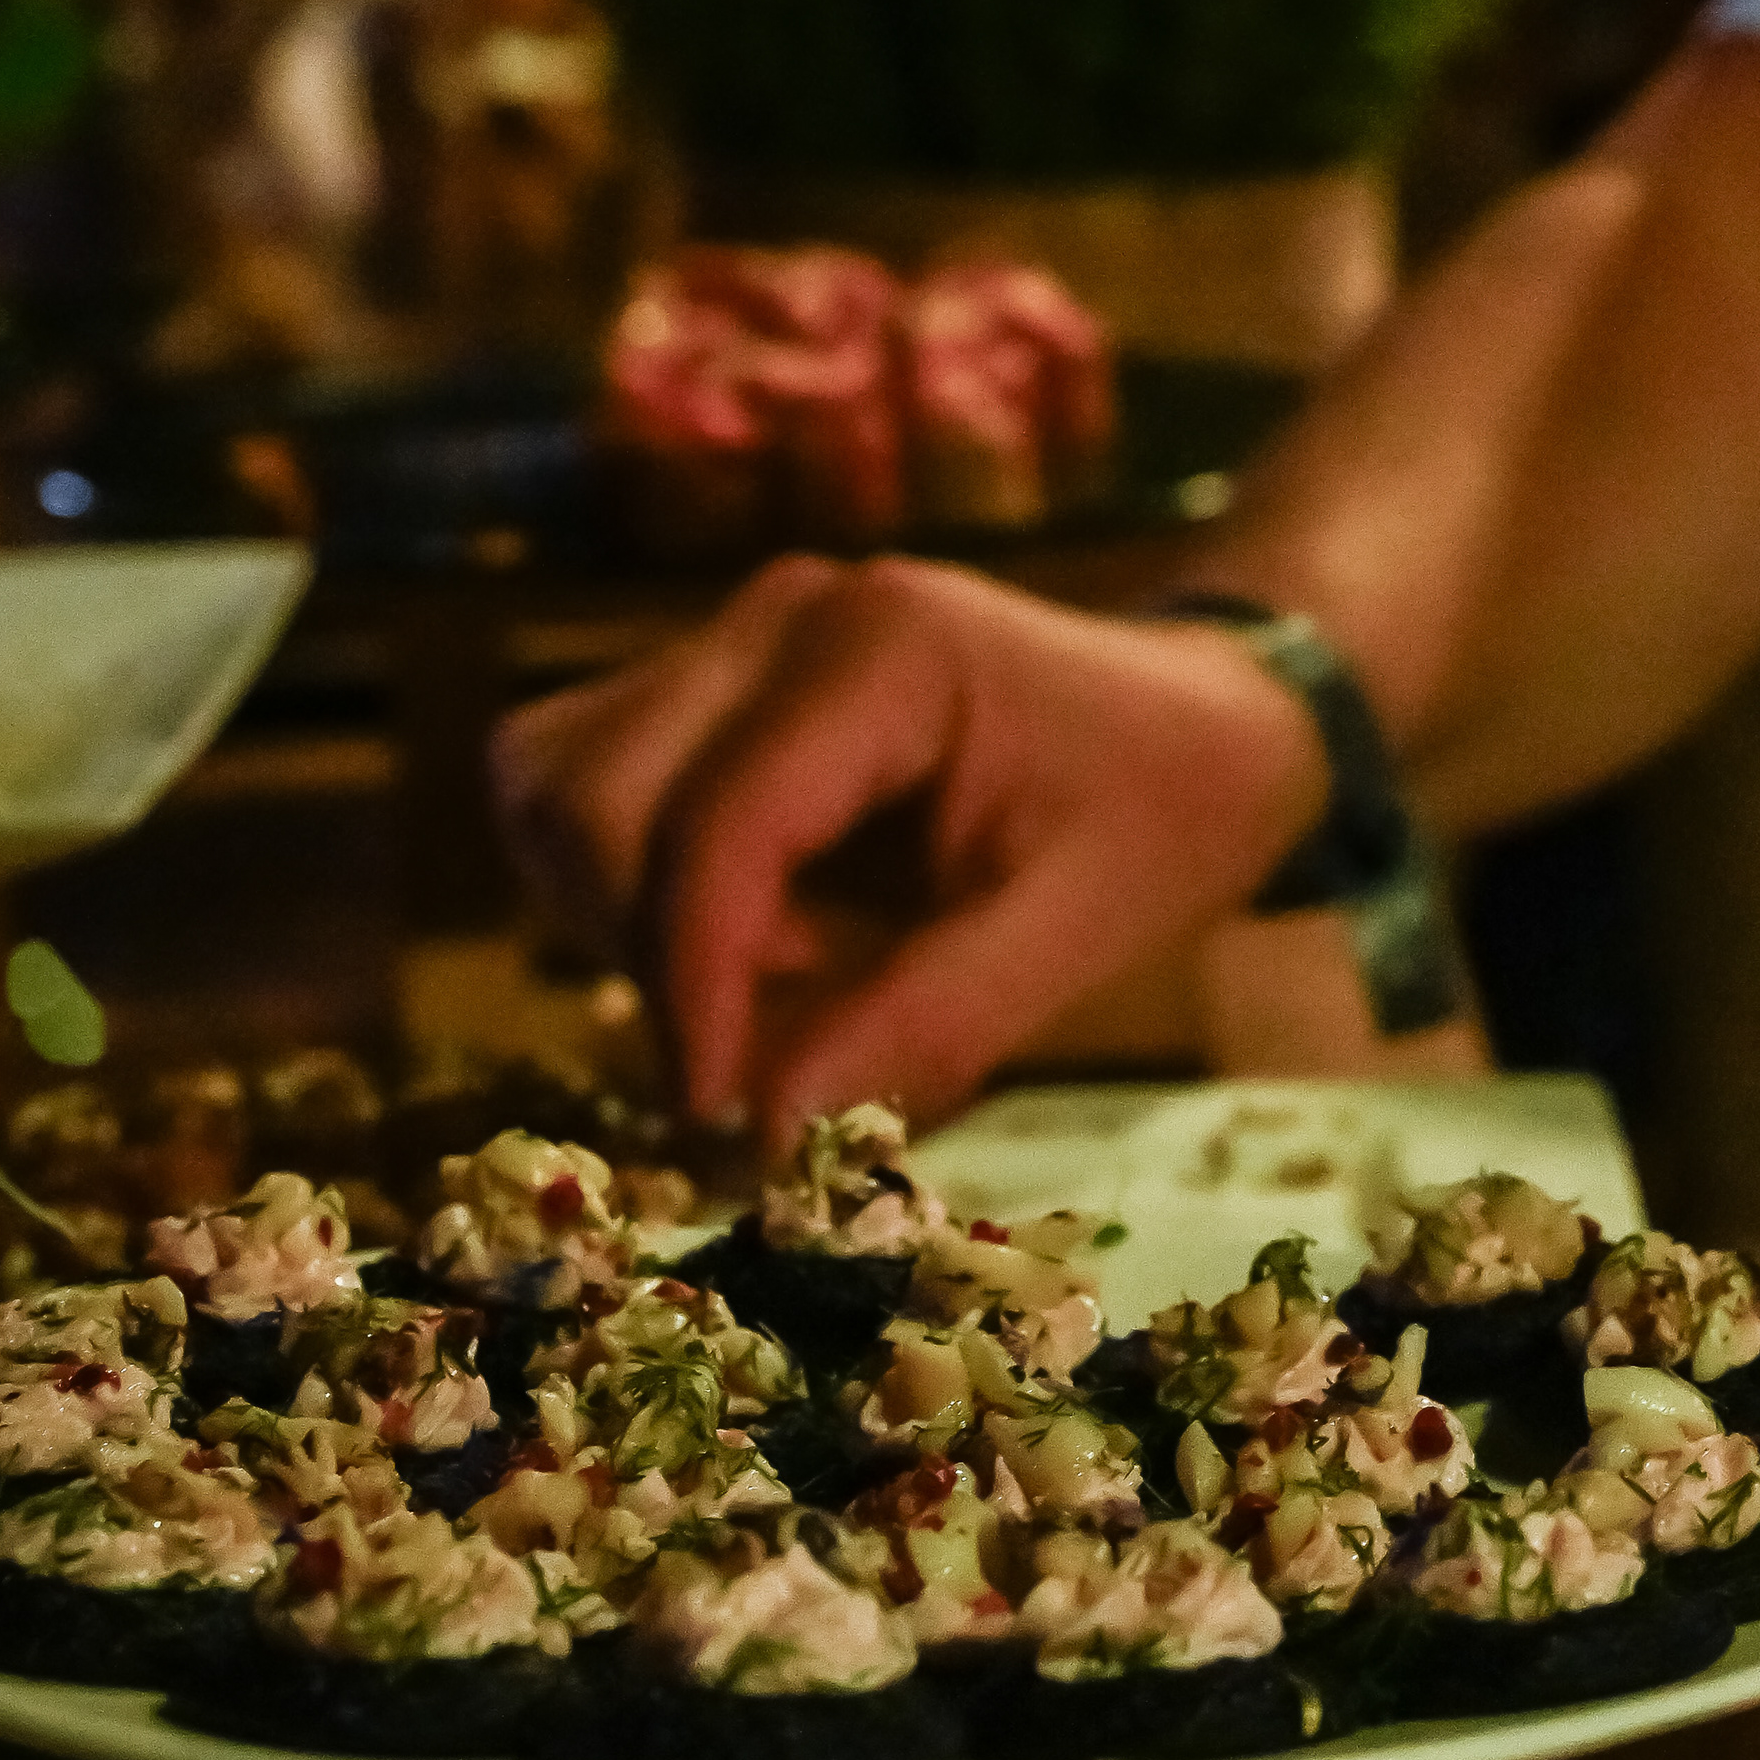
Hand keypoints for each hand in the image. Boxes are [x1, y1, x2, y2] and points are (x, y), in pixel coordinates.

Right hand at [492, 556, 1321, 1133]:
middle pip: (595, 803)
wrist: (1201, 718)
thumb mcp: (1082, 931)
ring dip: (631, 927)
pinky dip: (635, 896)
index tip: (718, 1127)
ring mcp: (727, 639)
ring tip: (788, 982)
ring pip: (558, 795)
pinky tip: (763, 939)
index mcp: (884, 646)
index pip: (714, 827)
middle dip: (658, 963)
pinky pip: (586, 798)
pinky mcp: (702, 687)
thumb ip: (927, 1027)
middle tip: (774, 1061)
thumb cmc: (1167, 812)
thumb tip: (758, 1144)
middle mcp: (779, 615)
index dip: (694, 991)